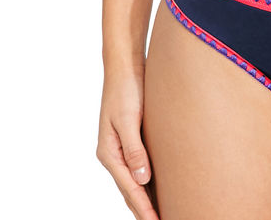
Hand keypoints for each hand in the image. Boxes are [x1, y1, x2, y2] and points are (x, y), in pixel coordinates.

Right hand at [96, 68, 159, 219]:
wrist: (125, 66)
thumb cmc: (126, 89)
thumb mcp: (129, 118)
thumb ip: (135, 149)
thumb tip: (142, 179)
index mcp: (109, 153)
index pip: (130, 189)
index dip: (144, 209)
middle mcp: (114, 155)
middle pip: (131, 191)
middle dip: (144, 211)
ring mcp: (122, 149)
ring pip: (135, 183)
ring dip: (146, 200)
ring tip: (161, 215)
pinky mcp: (132, 140)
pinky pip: (140, 169)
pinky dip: (148, 184)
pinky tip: (159, 190)